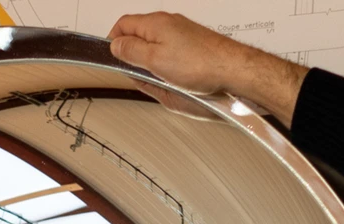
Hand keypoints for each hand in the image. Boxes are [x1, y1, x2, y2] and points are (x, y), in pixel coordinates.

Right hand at [108, 13, 307, 128]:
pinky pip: (168, 54)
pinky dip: (164, 66)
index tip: (111, 59)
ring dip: (149, 64)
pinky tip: (171, 79)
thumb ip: (132, 52)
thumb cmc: (199, 63)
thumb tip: (115, 46)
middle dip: (132, 57)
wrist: (232, 68)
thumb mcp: (155, 60)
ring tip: (157, 80)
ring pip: (153, 47)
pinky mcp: (190, 46)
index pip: (123, 25)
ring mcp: (180, 34)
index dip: (112, 41)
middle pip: (137, 36)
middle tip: (136, 75)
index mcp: (154, 24)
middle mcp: (167, 24)